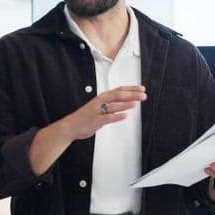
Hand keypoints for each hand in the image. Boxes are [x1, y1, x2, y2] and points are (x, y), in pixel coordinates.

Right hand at [28, 85, 146, 175]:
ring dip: (125, 104)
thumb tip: (127, 103)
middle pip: (118, 95)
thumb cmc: (86, 117)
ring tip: (136, 103)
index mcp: (102, 97)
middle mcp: (100, 101)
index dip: (131, 89)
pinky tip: (124, 116)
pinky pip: (107, 118)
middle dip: (131, 95)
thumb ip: (112, 105)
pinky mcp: (95, 120)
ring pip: (113, 105)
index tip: (142, 89)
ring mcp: (98, 111)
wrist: (71, 126)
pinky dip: (116, 116)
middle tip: (143, 95)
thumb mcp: (100, 107)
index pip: (119, 90)